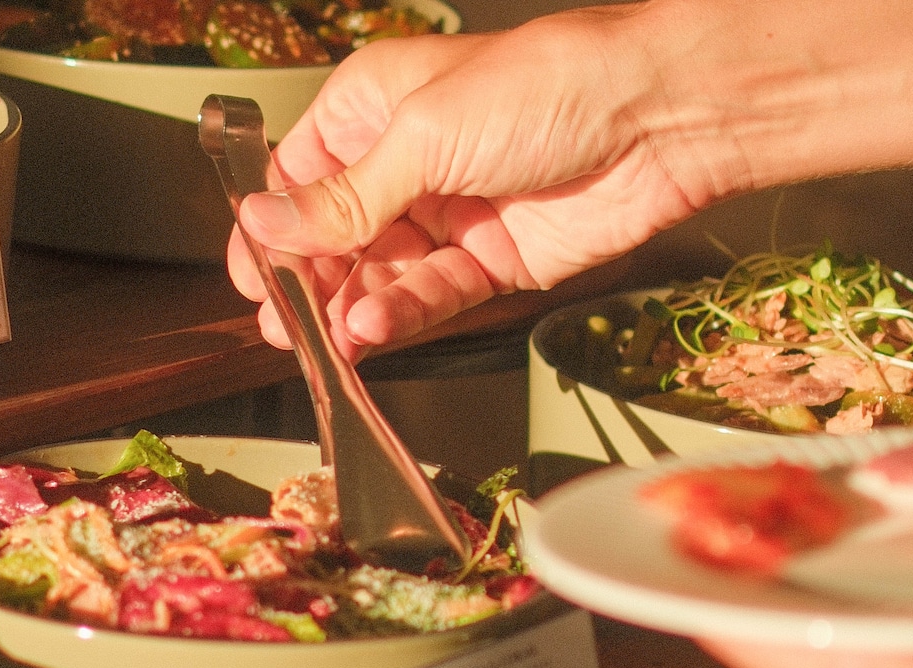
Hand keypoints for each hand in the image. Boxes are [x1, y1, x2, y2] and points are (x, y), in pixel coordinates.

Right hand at [228, 0, 757, 356]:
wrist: (660, 116)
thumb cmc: (552, 83)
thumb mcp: (424, 134)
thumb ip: (345, 197)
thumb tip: (264, 223)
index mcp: (374, 108)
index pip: (301, 179)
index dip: (273, 230)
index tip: (253, 276)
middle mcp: (409, 161)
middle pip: (336, 236)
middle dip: (308, 281)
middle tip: (285, 323)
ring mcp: (452, 214)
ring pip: (381, 274)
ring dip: (351, 307)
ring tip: (327, 338)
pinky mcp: (495, 260)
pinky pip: (433, 296)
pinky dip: (401, 315)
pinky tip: (372, 328)